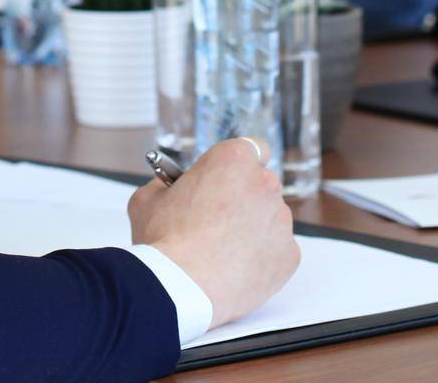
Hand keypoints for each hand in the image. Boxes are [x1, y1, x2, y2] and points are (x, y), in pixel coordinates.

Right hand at [127, 138, 299, 327]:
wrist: (178, 288)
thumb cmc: (163, 241)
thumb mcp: (148, 198)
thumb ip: (165, 185)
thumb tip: (169, 189)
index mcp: (233, 159)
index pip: (254, 148)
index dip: (240, 165)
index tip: (229, 179)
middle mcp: (264, 183)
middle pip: (261, 185)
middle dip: (244, 198)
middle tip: (217, 220)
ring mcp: (280, 220)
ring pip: (270, 220)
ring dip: (253, 230)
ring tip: (222, 253)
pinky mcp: (289, 255)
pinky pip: (277, 252)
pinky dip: (261, 259)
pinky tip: (235, 270)